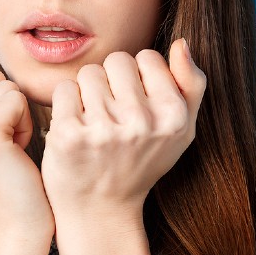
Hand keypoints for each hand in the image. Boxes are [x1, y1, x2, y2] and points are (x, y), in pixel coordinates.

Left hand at [40, 39, 206, 223]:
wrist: (101, 211)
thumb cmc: (141, 163)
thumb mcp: (181, 131)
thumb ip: (191, 84)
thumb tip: (182, 43)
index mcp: (172, 117)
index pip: (147, 57)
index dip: (139, 77)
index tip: (136, 104)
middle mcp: (141, 122)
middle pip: (116, 60)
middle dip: (111, 80)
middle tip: (112, 113)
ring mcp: (103, 129)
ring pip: (88, 73)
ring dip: (87, 92)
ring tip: (94, 122)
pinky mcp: (70, 134)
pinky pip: (64, 90)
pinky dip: (66, 105)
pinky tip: (76, 128)